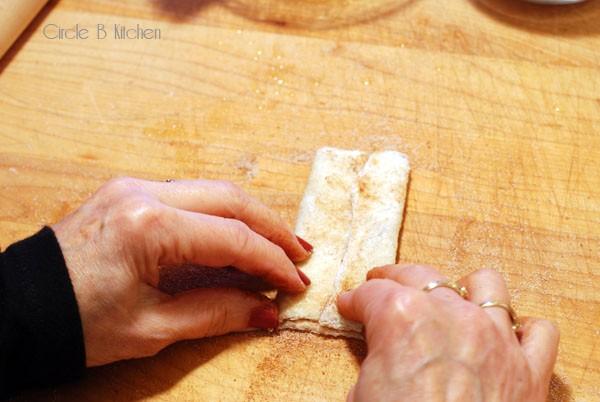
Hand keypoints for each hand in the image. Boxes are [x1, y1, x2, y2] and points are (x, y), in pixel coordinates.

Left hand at [52, 177, 311, 366]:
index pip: (231, 238)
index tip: (296, 283)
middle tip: (300, 253)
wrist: (18, 308)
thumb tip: (266, 311)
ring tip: (277, 245)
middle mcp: (143, 194)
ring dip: (248, 218)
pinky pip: (188, 196)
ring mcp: (133, 188)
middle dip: (271, 227)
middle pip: (229, 199)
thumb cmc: (76, 323)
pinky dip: (218, 217)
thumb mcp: (151, 328)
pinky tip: (234, 239)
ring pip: (211, 191)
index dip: (271, 262)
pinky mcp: (128, 193)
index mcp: (148, 227)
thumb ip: (215, 313)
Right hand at [337, 264, 558, 401]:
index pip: (371, 293)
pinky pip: (539, 332)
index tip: (349, 304)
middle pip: (421, 276)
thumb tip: (379, 358)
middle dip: (395, 278)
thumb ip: (372, 361)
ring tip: (449, 300)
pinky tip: (505, 337)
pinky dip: (523, 330)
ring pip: (487, 285)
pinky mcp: (528, 370)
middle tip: (381, 286)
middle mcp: (452, 316)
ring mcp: (496, 339)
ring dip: (465, 289)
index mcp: (403, 318)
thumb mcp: (361, 395)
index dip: (354, 299)